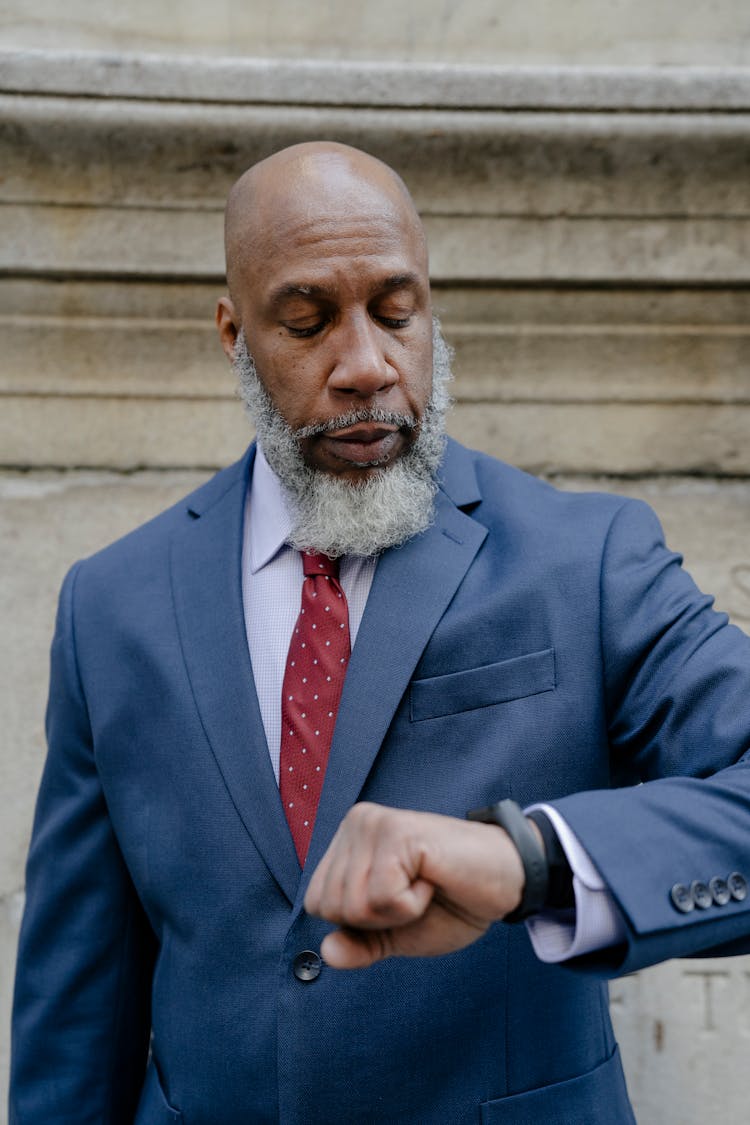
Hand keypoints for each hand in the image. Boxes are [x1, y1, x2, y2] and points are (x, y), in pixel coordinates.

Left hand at [304, 801, 525, 967]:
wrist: (504, 881)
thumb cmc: (452, 901)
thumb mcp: (397, 932)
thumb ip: (359, 943)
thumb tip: (328, 952)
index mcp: (348, 841)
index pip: (318, 903)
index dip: (358, 923)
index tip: (398, 901)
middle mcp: (356, 823)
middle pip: (331, 905)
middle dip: (377, 919)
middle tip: (415, 893)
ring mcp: (374, 824)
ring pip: (353, 904)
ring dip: (396, 912)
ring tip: (424, 884)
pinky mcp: (397, 832)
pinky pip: (382, 897)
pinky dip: (411, 904)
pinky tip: (432, 879)